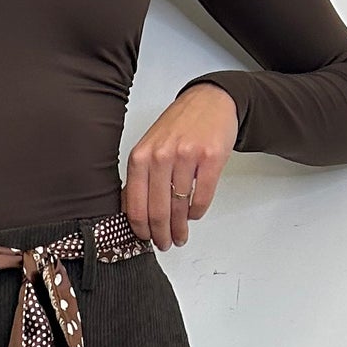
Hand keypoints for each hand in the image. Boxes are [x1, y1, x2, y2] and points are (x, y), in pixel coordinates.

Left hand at [121, 82, 238, 248]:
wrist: (210, 101)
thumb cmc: (179, 125)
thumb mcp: (150, 146)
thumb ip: (141, 176)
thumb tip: (135, 212)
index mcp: (141, 156)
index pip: (136, 205)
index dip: (141, 230)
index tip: (146, 240)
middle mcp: (161, 156)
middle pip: (158, 211)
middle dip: (161, 235)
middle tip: (165, 244)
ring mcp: (186, 157)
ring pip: (180, 208)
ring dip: (180, 228)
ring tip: (180, 236)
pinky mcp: (211, 158)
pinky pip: (202, 198)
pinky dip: (197, 212)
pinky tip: (193, 214)